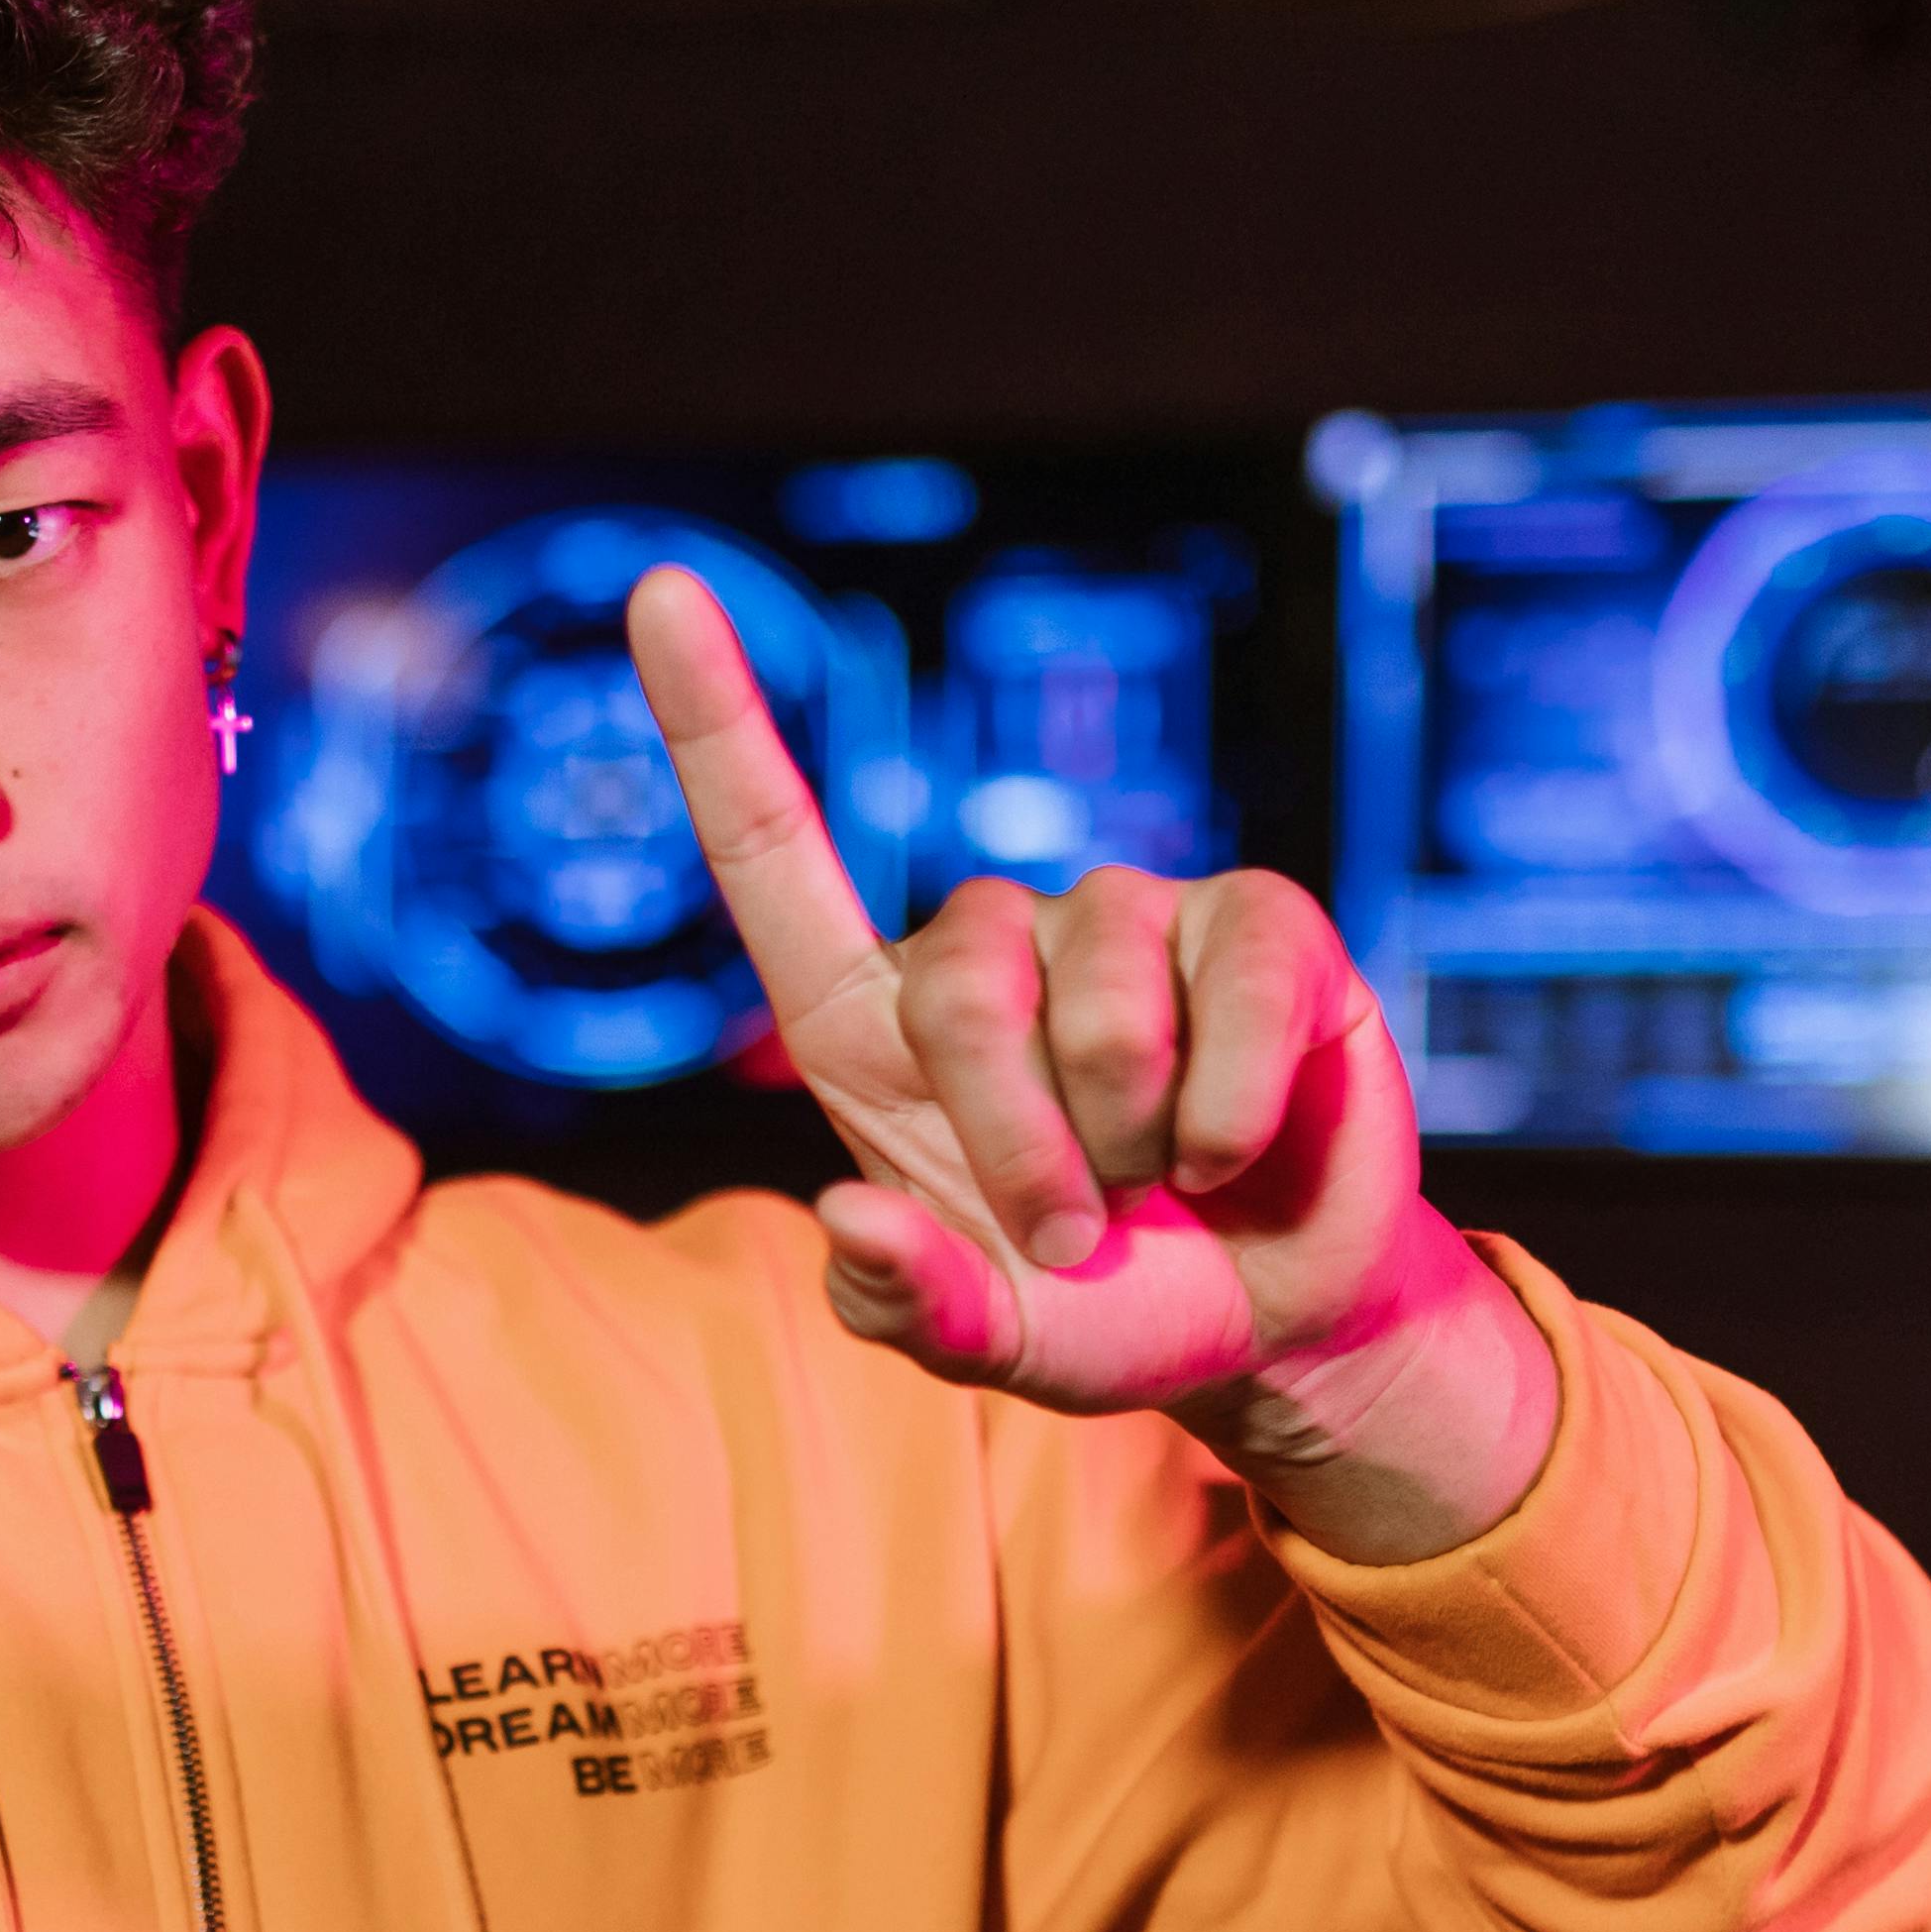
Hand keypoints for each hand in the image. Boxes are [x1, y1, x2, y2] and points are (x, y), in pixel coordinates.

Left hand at [625, 567, 1557, 1561]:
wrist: (1272, 1319)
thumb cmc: (1102, 1309)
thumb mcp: (995, 1345)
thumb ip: (912, 1305)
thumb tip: (846, 1216)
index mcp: (880, 1024)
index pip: (775, 852)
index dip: (716, 721)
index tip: (658, 587)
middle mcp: (997, 941)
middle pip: (960, 981)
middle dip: (1021, 1144)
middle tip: (1076, 1228)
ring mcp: (1131, 917)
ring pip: (1104, 996)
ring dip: (1139, 1134)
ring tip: (1165, 1180)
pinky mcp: (1261, 923)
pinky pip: (1244, 984)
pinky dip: (1239, 1104)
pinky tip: (1240, 1146)